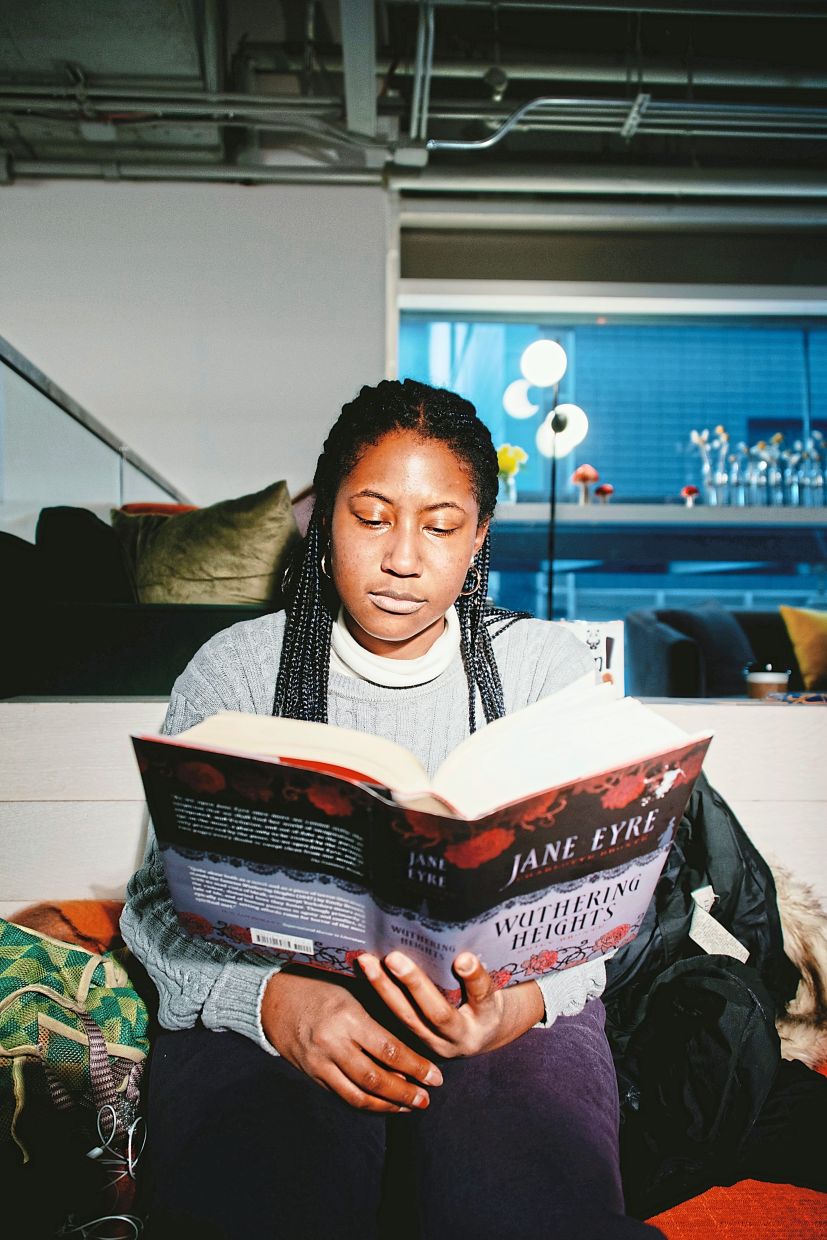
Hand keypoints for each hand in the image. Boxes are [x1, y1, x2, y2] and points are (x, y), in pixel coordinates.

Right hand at [261, 970, 442, 1111]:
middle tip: (427, 1099)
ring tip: (410, 1107)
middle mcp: (333, 1044)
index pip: (389, 1050)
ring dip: (388, 1105)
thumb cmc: (322, 987)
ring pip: (358, 1095)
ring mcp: (320, 1064)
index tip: (436, 1076)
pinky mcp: (312, 1076)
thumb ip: (381, 1011)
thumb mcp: (353, 990)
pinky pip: (342, 1097)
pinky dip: (366, 1103)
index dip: (416, 1066)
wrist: (275, 999)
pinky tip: (383, 1105)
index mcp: (349, 1018)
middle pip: (376, 1079)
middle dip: (405, 1093)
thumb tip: (419, 1032)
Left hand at [357, 951, 544, 1058]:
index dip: (475, 978)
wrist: (483, 1035)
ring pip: (408, 1018)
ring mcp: (437, 1044)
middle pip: (438, 1014)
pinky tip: (366, 973)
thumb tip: (462, 953)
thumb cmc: (488, 999)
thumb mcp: (495, 985)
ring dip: (384, 989)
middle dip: (414, 984)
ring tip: (366, 962)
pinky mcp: (418, 1042)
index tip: (464, 958)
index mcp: (488, 1018)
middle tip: (394, 958)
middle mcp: (462, 1037)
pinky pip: (398, 1018)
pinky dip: (381, 995)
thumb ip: (480, 973)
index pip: (483, 996)